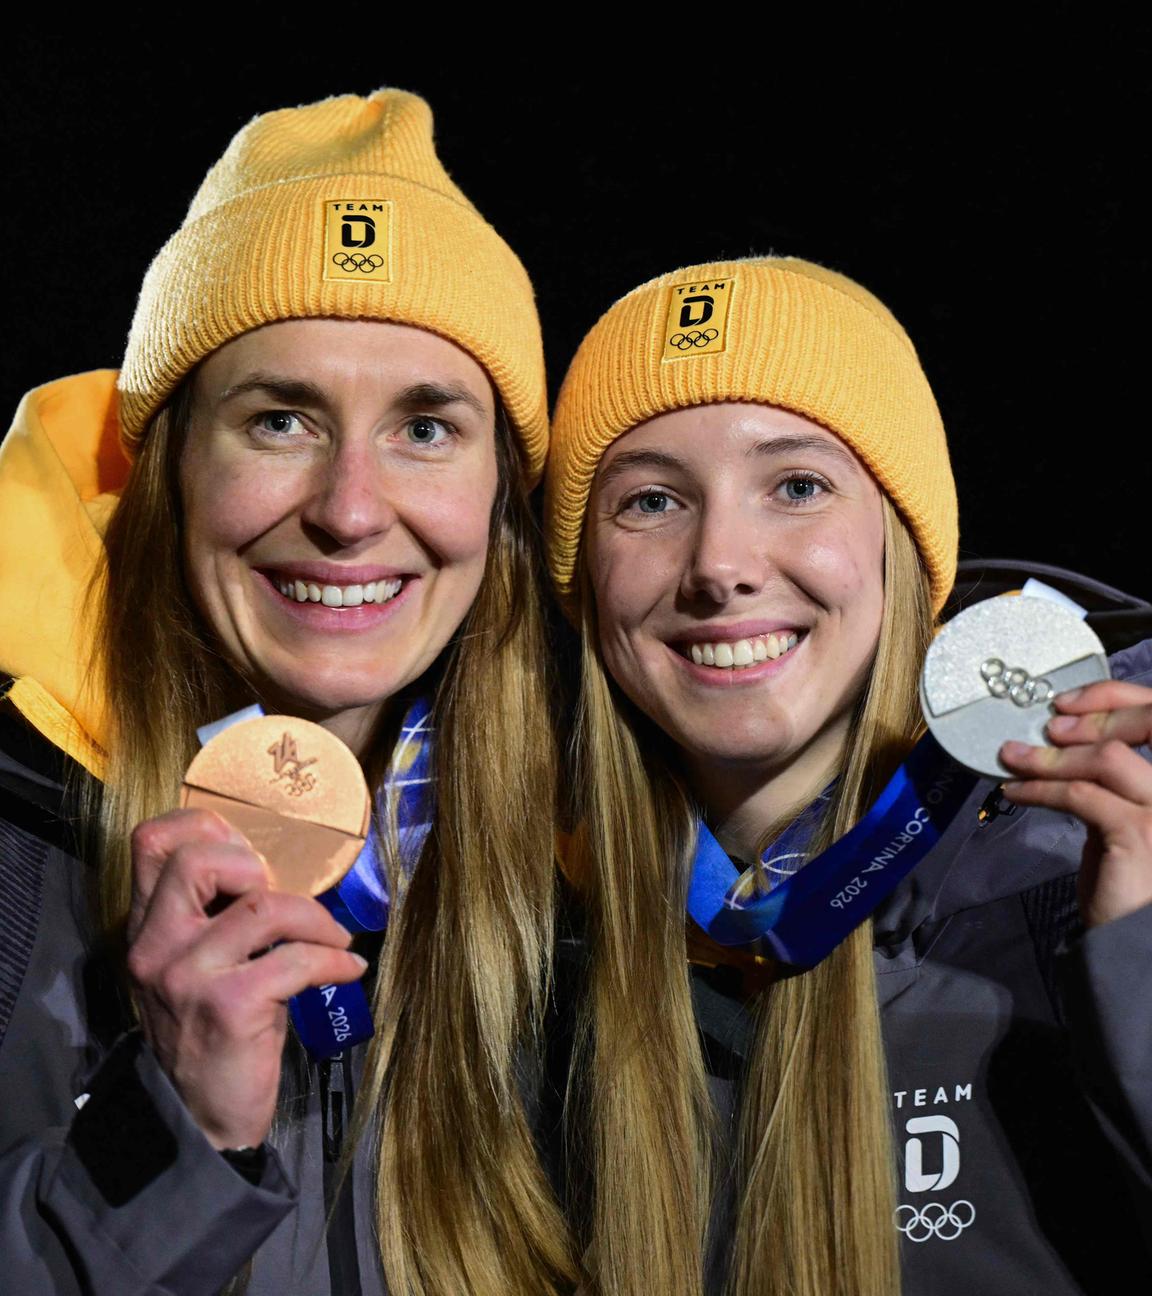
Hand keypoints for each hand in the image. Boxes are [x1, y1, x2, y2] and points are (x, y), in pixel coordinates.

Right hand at [126, 808, 365, 1149]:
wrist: (199, 1121)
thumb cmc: (213, 1033)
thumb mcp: (200, 967)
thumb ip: (215, 915)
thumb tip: (276, 867)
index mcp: (147, 928)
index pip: (152, 842)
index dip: (205, 827)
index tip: (252, 853)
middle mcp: (157, 946)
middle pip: (198, 859)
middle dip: (257, 864)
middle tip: (289, 898)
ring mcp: (188, 975)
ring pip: (262, 905)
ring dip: (316, 918)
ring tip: (335, 938)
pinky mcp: (229, 1006)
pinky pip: (296, 959)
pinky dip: (333, 959)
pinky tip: (348, 970)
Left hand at [999, 680, 1151, 928]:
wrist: (1136, 943)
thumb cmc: (1131, 881)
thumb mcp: (1125, 821)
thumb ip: (1110, 787)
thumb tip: (1062, 748)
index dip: (1116, 698)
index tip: (1067, 702)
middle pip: (1146, 725)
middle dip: (1087, 716)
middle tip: (1040, 729)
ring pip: (1106, 759)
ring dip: (1051, 756)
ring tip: (1012, 759)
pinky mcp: (1139, 835)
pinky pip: (1081, 796)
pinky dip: (1040, 789)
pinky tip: (1015, 792)